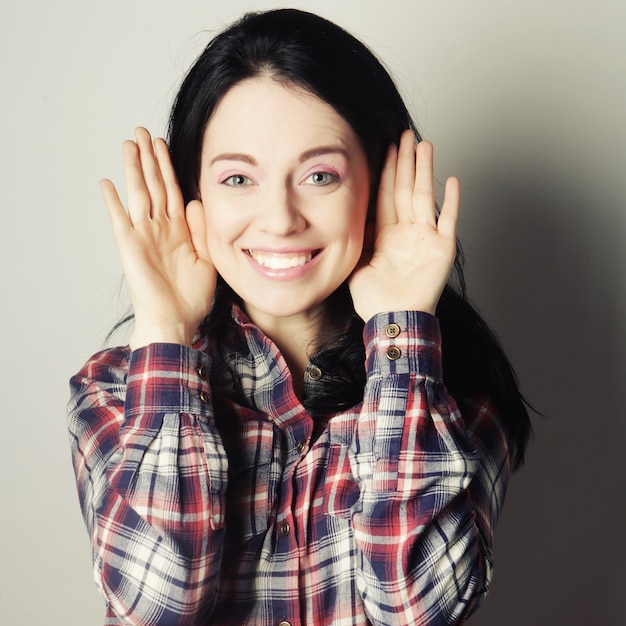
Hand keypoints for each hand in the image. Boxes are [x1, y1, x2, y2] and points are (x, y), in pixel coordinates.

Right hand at [101, 127, 215, 348]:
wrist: (175, 320)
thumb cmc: (191, 297)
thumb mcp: (208, 259)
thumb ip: (202, 230)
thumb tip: (195, 202)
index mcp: (180, 230)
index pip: (172, 190)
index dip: (168, 167)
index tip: (164, 145)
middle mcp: (160, 227)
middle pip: (153, 184)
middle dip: (149, 157)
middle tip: (143, 131)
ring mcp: (143, 234)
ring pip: (138, 193)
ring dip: (133, 167)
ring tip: (130, 143)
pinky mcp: (129, 244)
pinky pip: (119, 217)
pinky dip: (113, 200)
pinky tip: (107, 182)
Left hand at [349, 130, 458, 320]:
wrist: (392, 319)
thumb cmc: (373, 299)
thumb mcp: (356, 264)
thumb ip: (356, 240)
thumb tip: (343, 218)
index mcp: (387, 234)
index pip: (387, 195)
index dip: (387, 172)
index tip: (387, 148)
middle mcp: (407, 231)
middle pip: (406, 189)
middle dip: (405, 162)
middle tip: (405, 135)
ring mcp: (426, 238)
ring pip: (425, 197)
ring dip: (425, 171)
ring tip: (425, 145)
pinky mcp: (442, 248)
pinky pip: (449, 220)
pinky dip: (453, 201)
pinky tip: (453, 180)